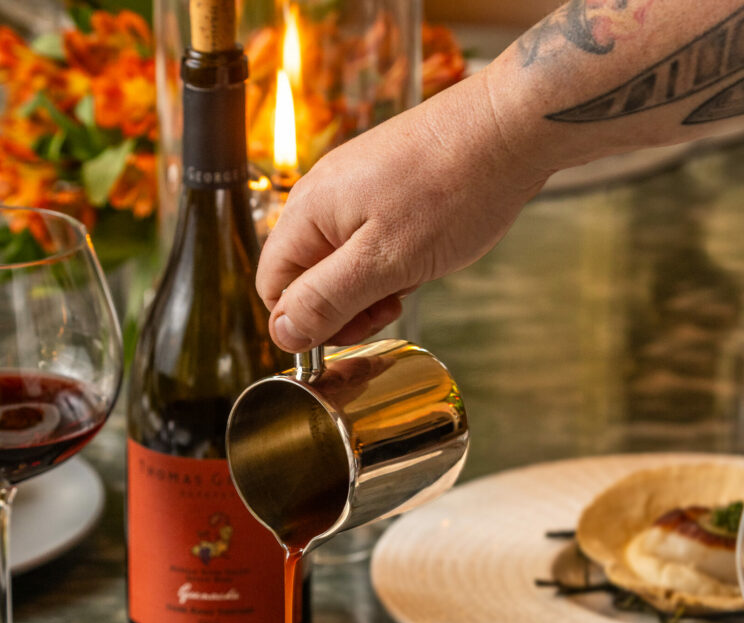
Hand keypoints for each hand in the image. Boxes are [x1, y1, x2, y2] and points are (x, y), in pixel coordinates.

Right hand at [256, 71, 550, 351]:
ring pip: (339, 262)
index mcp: (307, 212)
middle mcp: (321, 196)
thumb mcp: (383, 263)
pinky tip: (419, 260)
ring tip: (408, 281)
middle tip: (386, 310)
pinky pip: (367, 242)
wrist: (510, 129)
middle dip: (340, 306)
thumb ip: (327, 300)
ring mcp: (353, 189)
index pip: (273, 286)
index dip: (303, 320)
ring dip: (369, 288)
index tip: (347, 330)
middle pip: (304, 276)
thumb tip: (283, 333)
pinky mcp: (383, 187)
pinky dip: (389, 263)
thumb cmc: (453, 189)